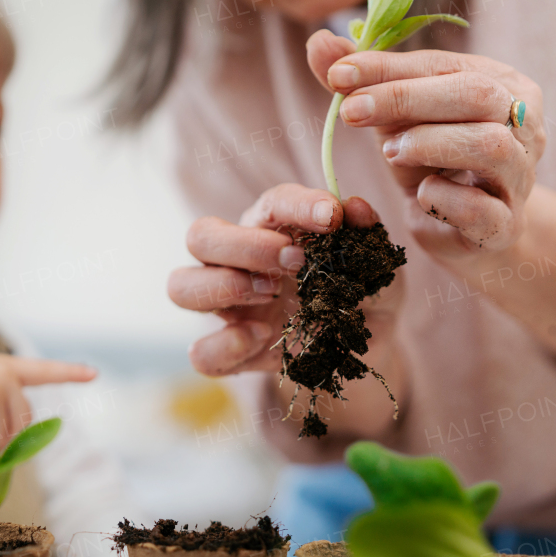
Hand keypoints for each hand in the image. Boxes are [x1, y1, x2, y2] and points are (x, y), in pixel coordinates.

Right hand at [168, 184, 388, 376]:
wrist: (365, 352)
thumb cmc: (363, 294)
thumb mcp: (375, 268)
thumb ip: (367, 239)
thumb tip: (356, 208)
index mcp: (275, 229)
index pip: (271, 203)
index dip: (297, 204)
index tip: (332, 217)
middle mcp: (240, 262)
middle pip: (200, 235)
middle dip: (244, 245)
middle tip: (294, 261)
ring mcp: (230, 308)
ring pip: (179, 285)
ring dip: (221, 286)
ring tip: (270, 295)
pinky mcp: (234, 352)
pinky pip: (201, 353)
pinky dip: (224, 346)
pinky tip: (262, 338)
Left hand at [307, 30, 544, 260]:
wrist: (462, 233)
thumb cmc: (432, 162)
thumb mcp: (394, 118)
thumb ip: (360, 82)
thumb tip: (318, 41)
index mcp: (502, 83)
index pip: (445, 64)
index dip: (389, 67)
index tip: (338, 75)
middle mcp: (525, 124)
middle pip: (477, 94)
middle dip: (406, 98)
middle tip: (351, 112)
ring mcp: (521, 177)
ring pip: (489, 146)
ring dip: (428, 143)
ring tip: (389, 151)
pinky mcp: (506, 226)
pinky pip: (480, 209)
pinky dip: (442, 199)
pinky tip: (421, 194)